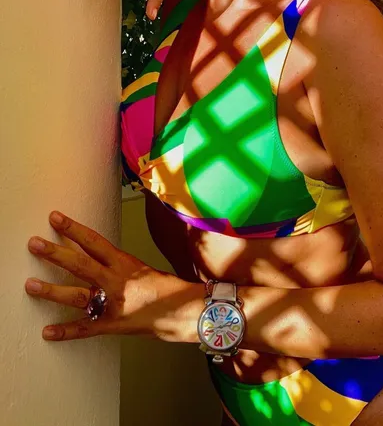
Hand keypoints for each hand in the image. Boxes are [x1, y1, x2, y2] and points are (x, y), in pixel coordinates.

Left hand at [25, 211, 192, 341]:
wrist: (184, 311)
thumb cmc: (168, 288)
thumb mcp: (144, 268)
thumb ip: (120, 266)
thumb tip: (100, 260)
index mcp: (125, 263)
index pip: (94, 241)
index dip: (73, 229)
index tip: (55, 218)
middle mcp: (116, 281)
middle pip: (80, 264)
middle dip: (55, 254)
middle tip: (34, 244)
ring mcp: (113, 303)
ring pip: (77, 295)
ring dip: (51, 291)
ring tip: (30, 285)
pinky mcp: (113, 324)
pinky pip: (86, 328)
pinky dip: (66, 331)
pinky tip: (48, 332)